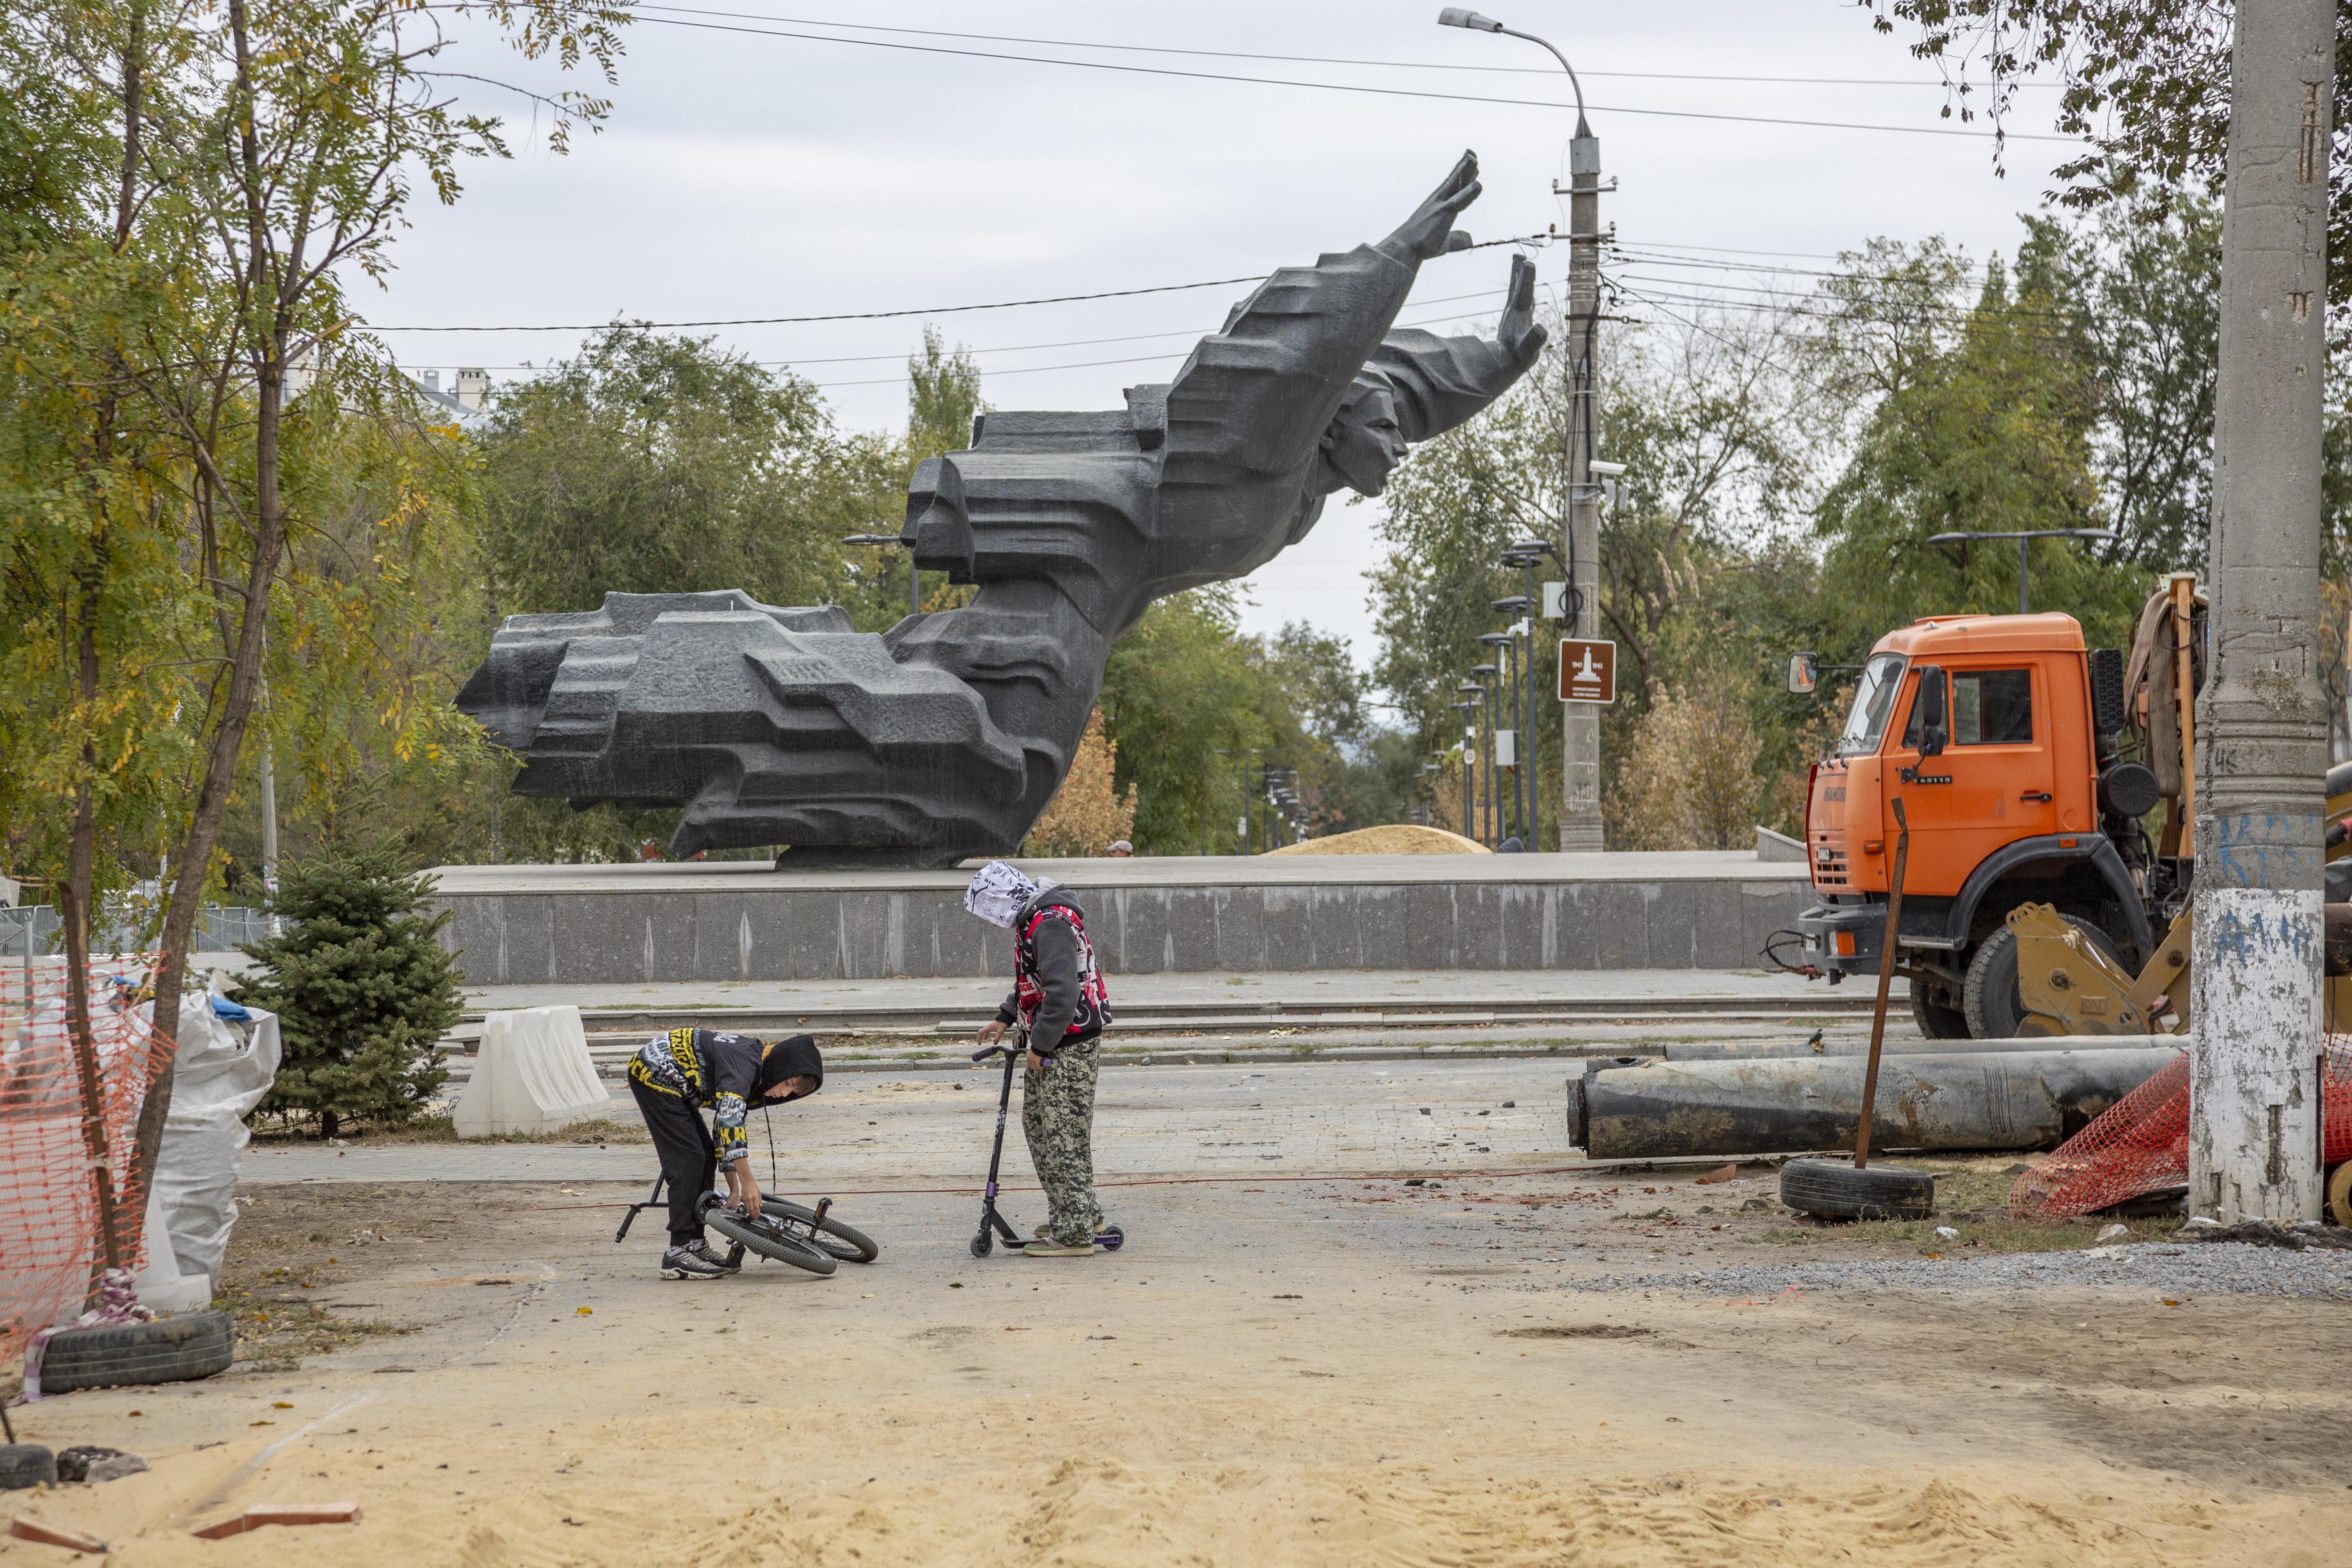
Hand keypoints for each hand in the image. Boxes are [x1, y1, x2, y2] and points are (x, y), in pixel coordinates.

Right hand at [728, 1163, 761, 1218]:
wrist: (747, 1182)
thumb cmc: (753, 1186)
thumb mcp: (759, 1193)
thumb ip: (760, 1200)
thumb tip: (760, 1206)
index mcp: (755, 1197)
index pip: (756, 1207)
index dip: (757, 1212)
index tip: (758, 1215)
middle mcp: (750, 1198)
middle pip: (751, 1209)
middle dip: (753, 1214)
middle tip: (755, 1217)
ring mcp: (746, 1199)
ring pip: (748, 1208)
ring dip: (750, 1212)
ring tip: (752, 1216)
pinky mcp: (743, 1198)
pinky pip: (745, 1205)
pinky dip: (747, 1209)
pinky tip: (748, 1211)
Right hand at [976, 1019, 1006, 1045]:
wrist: (1005, 1018)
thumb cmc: (1003, 1023)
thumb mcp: (1000, 1031)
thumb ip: (997, 1038)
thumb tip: (994, 1043)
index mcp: (988, 1028)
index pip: (980, 1032)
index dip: (978, 1038)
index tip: (980, 1043)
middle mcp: (988, 1027)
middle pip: (980, 1032)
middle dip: (979, 1038)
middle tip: (979, 1043)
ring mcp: (989, 1027)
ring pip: (983, 1032)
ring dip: (981, 1036)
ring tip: (982, 1041)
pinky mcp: (992, 1027)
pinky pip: (986, 1031)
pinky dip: (985, 1035)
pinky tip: (986, 1038)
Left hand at [1026, 1046, 1044, 1072]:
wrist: (1038, 1045)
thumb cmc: (1036, 1046)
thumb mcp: (1033, 1049)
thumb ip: (1033, 1052)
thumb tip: (1035, 1052)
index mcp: (1027, 1055)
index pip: (1028, 1062)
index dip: (1032, 1065)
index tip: (1035, 1065)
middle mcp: (1029, 1058)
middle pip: (1031, 1066)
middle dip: (1035, 1067)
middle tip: (1038, 1066)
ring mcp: (1032, 1060)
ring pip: (1035, 1067)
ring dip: (1038, 1067)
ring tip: (1041, 1066)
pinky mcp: (1036, 1061)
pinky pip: (1038, 1066)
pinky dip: (1041, 1067)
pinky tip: (1043, 1066)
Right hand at [1380, 150, 1480, 263]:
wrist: (1403, 250)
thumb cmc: (1419, 246)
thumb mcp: (1444, 243)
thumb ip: (1457, 239)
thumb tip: (1471, 240)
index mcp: (1438, 206)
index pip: (1453, 187)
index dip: (1463, 174)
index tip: (1470, 162)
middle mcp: (1438, 201)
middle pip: (1454, 180)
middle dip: (1464, 166)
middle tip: (1471, 153)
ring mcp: (1440, 205)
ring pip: (1456, 184)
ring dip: (1465, 170)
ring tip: (1472, 157)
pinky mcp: (1443, 213)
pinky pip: (1458, 201)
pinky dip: (1469, 193)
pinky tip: (1478, 185)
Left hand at [1497, 253, 1546, 367]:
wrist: (1503, 367)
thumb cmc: (1517, 358)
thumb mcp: (1528, 351)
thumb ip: (1534, 340)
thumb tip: (1540, 329)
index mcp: (1518, 315)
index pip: (1523, 293)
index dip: (1526, 278)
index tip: (1527, 262)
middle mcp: (1516, 312)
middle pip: (1519, 289)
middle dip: (1521, 273)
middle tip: (1519, 255)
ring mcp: (1517, 316)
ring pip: (1519, 292)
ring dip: (1520, 277)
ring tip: (1521, 261)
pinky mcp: (1518, 321)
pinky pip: (1522, 301)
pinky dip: (1525, 293)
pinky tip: (1530, 292)